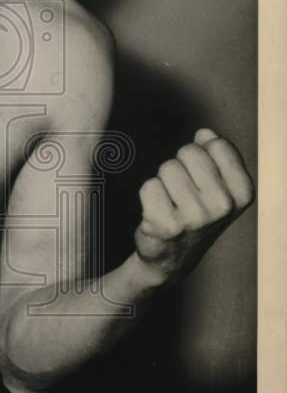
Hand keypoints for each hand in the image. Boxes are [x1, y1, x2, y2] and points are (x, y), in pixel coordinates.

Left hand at [134, 128, 253, 286]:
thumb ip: (215, 155)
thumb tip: (204, 134)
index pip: (216, 144)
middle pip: (188, 153)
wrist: (172, 259)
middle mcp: (223, 206)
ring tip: (171, 205)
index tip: (202, 178)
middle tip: (182, 193)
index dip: (201, 154)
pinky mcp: (167, 225)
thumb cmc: (194, 214)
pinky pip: (149, 186)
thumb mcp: (218, 186)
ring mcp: (196, 217)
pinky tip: (157, 215)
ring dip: (163, 182)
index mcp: (243, 192)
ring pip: (167, 168)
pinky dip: (148, 196)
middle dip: (180, 166)